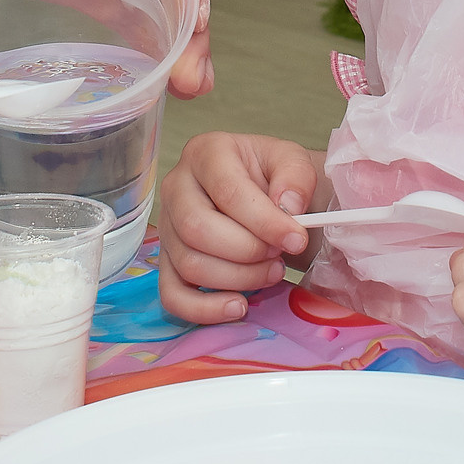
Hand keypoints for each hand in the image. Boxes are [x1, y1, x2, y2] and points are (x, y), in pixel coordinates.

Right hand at [158, 129, 321, 323]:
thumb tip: (287, 207)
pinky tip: (238, 306)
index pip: (228, 191)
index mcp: (206, 153)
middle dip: (248, 252)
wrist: (263, 195)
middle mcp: (177, 187)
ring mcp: (167, 227)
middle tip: (278, 255)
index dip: (264, 221)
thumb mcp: (291, 161)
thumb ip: (295, 177)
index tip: (296, 239)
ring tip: (270, 271)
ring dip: (238, 279)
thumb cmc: (271, 177)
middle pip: (197, 229)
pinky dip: (205, 309)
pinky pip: (172, 294)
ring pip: (189, 264)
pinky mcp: (167, 261)